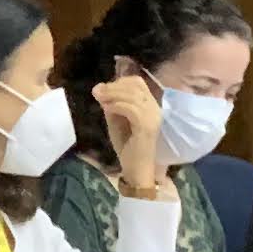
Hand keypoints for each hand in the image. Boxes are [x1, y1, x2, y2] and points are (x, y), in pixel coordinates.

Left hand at [97, 71, 168, 190]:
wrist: (136, 169)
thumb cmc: (127, 147)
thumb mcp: (116, 121)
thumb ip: (113, 105)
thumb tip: (101, 90)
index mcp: (150, 106)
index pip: (138, 83)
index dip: (119, 81)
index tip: (102, 88)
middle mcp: (155, 109)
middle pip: (135, 85)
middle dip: (113, 86)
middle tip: (97, 92)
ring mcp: (153, 117)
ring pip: (133, 95)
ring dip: (113, 94)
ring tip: (100, 99)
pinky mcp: (147, 126)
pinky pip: (131, 108)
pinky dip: (117, 105)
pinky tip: (106, 109)